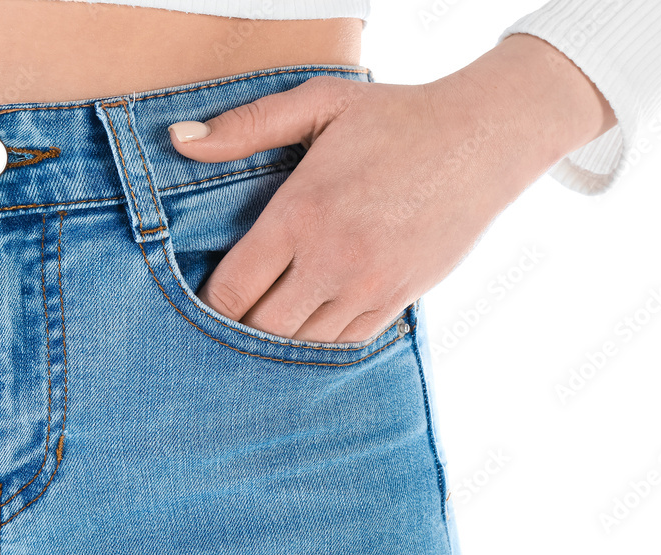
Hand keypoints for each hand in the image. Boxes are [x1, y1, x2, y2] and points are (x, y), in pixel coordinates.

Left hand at [168, 34, 615, 343]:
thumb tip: (179, 142)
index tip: (207, 296)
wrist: (481, 141)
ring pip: (305, 344)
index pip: (233, 289)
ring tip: (270, 322)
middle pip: (264, 329)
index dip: (210, 302)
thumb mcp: (319, 104)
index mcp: (301, 213)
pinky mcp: (400, 297)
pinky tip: (312, 325)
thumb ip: (246, 126)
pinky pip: (349, 342)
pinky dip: (324, 341)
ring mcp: (370, 285)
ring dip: (282, 338)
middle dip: (241, 326)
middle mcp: (332, 260)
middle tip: (234, 314)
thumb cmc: (396, 119)